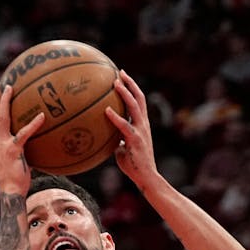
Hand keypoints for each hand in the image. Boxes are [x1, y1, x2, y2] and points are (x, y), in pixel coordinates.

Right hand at [0, 83, 44, 194]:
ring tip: (10, 88)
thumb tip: (29, 143)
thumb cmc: (14, 179)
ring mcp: (2, 145)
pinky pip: (24, 134)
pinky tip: (42, 116)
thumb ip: (16, 149)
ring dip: (4, 101)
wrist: (11, 191)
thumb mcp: (11, 161)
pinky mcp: (13, 150)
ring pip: (1, 118)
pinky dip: (33, 124)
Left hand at [105, 71, 157, 187]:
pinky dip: (115, 117)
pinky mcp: (136, 140)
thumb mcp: (123, 149)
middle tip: (119, 72)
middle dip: (130, 83)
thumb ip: (116, 140)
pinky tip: (106, 110)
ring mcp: (141, 131)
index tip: (122, 77)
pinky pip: (125, 125)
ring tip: (115, 83)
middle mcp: (143, 124)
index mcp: (142, 125)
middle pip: (139, 98)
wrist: (146, 177)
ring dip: (125, 93)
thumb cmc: (133, 165)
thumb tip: (103, 137)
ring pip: (135, 106)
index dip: (132, 88)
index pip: (139, 102)